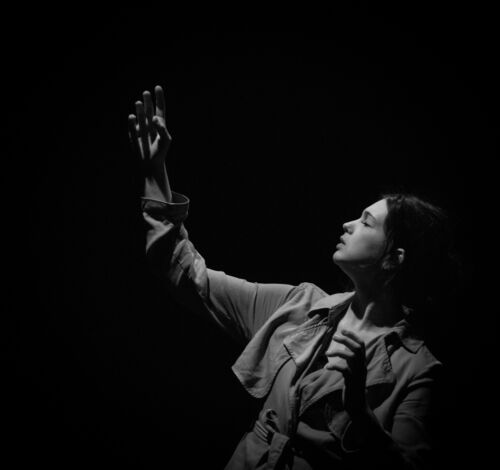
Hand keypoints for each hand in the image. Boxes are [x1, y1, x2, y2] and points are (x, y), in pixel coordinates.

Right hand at [128, 85, 172, 200]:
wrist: (150, 164)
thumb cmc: (160, 152)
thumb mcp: (165, 140)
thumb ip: (163, 129)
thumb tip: (155, 119)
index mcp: (160, 124)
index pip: (160, 108)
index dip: (159, 98)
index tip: (157, 87)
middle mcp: (150, 124)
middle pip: (149, 109)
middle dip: (147, 101)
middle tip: (146, 93)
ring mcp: (141, 128)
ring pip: (140, 115)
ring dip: (139, 109)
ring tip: (139, 103)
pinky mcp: (133, 134)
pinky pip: (131, 125)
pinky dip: (132, 121)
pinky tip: (132, 116)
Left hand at [325, 329, 369, 418]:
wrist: (357, 405)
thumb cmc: (352, 387)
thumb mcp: (352, 371)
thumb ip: (351, 361)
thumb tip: (344, 348)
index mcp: (362, 363)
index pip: (362, 344)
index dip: (353, 336)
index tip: (343, 330)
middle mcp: (362, 366)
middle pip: (357, 348)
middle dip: (346, 340)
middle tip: (334, 337)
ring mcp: (358, 374)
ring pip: (352, 356)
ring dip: (338, 352)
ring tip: (327, 354)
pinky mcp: (352, 381)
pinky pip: (344, 370)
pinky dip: (334, 366)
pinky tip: (327, 368)